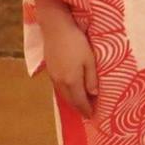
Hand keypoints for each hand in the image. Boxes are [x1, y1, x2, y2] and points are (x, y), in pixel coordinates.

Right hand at [34, 0, 96, 114]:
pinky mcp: (49, 69)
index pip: (80, 101)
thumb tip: (94, 94)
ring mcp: (53, 76)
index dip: (86, 110)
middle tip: (88, 112)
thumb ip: (92, 79)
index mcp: (72, 81)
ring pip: (63, 94)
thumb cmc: (77, 42)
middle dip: (79, 108)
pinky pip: (58, 87)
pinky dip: (66, 93)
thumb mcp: (90, 60)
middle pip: (70, 100)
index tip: (93, 116)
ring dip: (72, 101)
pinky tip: (70, 90)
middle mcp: (60, 82)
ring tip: (81, 103)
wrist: (56, 28)